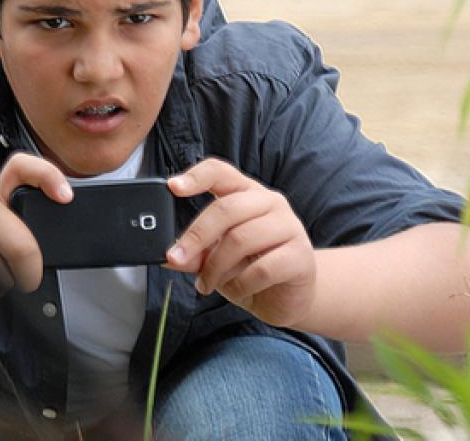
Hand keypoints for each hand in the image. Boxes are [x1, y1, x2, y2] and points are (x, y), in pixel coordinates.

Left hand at [164, 158, 316, 327]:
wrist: (287, 297)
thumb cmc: (249, 269)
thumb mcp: (215, 259)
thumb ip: (194, 254)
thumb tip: (168, 257)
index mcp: (247, 193)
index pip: (221, 172)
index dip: (196, 176)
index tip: (172, 187)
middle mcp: (270, 203)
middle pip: (227, 209)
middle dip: (196, 236)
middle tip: (175, 258)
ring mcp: (290, 227)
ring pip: (241, 239)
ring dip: (215, 267)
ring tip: (206, 283)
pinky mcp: (301, 257)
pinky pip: (262, 269)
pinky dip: (240, 284)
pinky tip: (234, 291)